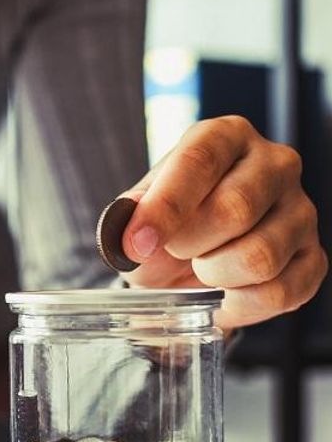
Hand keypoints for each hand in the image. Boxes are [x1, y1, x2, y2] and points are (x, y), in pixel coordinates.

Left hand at [119, 115, 326, 329]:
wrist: (187, 259)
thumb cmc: (166, 224)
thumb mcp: (136, 212)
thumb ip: (129, 217)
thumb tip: (129, 234)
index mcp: (225, 136)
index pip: (199, 161)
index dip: (165, 207)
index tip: (138, 243)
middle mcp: (274, 164)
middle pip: (235, 208)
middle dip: (188, 243)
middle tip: (174, 250)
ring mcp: (301, 210)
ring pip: (260, 256)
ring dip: (214, 275)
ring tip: (201, 267)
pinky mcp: (313, 257)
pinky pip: (281, 292)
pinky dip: (239, 305)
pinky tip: (223, 293)